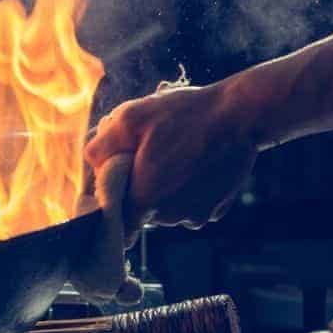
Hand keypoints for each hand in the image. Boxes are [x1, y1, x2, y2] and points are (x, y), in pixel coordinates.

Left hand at [85, 79, 259, 243]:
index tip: (118, 176)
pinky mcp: (215, 210)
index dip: (112, 197)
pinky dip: (188, 189)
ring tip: (176, 153)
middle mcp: (168, 217)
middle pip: (140, 208)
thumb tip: (92, 165)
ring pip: (165, 207)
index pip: (115, 217)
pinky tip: (196, 162)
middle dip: (139, 184)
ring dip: (164, 187)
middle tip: (150, 151)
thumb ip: (101, 146)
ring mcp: (195, 215)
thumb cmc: (184, 114)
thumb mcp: (130, 118)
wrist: (240, 115)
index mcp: (143, 199)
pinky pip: (190, 204)